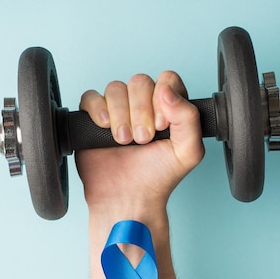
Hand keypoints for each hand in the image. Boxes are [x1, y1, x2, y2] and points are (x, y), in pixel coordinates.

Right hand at [75, 71, 204, 213]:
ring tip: (124, 141)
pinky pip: (90, 97)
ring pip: (115, 88)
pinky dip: (97, 109)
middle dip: (140, 111)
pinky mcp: (94, 117)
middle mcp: (143, 105)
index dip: (163, 98)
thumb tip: (167, 90)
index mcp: (168, 108)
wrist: (128, 198)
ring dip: (120, 115)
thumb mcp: (188, 151)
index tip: (161, 126)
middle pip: (139, 81)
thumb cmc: (158, 178)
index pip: (167, 80)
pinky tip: (105, 128)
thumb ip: (189, 117)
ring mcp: (118, 110)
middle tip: (142, 139)